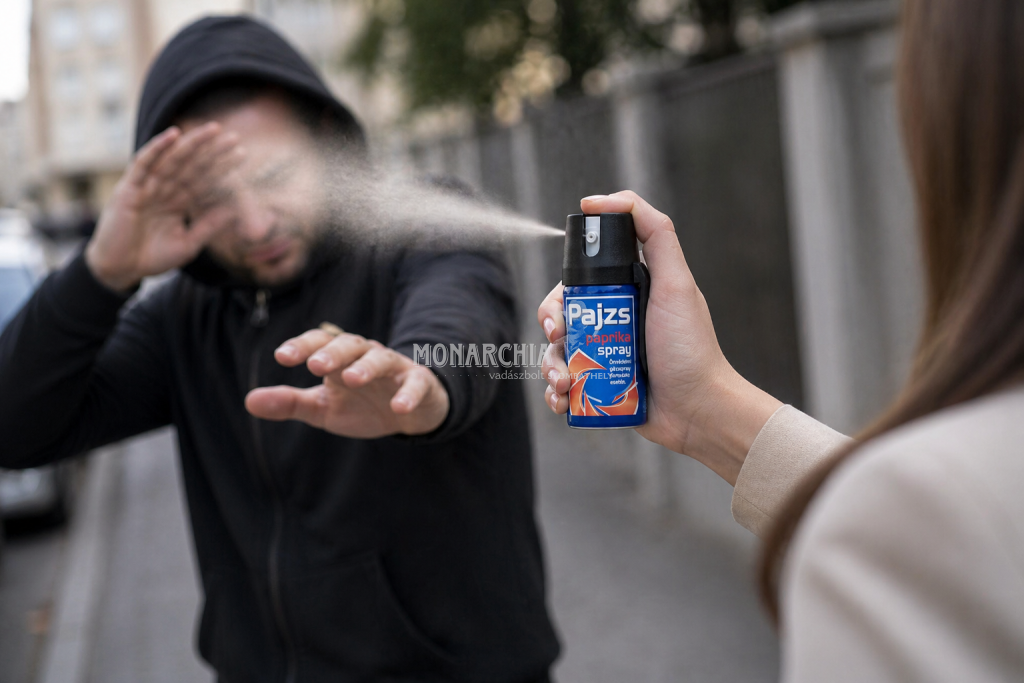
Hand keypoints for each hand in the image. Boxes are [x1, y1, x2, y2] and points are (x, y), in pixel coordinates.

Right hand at [85, 123, 243, 291]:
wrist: (120, 270)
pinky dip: (157, 148)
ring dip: (192, 144)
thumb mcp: (188, 243)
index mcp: (177, 201)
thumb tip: (234, 211)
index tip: (242, 155)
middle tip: (234, 137)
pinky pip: (143, 163)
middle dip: (212, 151)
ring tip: (213, 130)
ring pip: (173, 160)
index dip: (221, 168)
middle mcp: (163, 190)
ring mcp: (146, 187)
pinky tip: (173, 134)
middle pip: (191, 166)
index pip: (203, 180)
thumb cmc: (152, 257)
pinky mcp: (129, 189)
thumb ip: (208, 226)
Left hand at [244, 328, 449, 437]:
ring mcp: (394, 369)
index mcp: (340, 358)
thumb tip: (248, 401)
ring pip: (381, 359)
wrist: (410, 412)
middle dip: (333, 353)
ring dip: (367, 367)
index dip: (303, 347)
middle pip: (350, 345)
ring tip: (353, 379)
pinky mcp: (419, 384)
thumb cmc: (362, 404)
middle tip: (315, 366)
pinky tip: (398, 407)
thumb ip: (290, 403)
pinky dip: (408, 394)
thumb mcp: (323, 407)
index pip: (319, 343)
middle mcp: (366, 356)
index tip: (282, 357)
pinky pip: (415, 385)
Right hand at [537, 191, 781, 484]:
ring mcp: (605, 355)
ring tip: (563, 382)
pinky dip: (555, 393)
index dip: (562, 290)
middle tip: (559, 338)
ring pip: (557, 352)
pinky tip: (563, 400)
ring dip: (550, 366)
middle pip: (561, 315)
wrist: (699, 410)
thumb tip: (606, 200)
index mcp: (627, 293)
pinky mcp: (600, 388)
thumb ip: (655, 233)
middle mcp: (613, 321)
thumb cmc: (690, 349)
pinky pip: (564, 386)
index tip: (561, 304)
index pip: (578, 280)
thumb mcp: (676, 283)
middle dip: (551, 328)